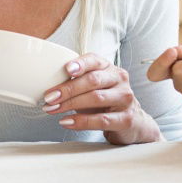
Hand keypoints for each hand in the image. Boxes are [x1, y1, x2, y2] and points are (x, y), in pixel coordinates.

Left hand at [41, 53, 158, 144]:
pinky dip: (81, 122)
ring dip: (71, 104)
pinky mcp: (126, 118)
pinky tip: (67, 121)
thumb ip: (77, 82)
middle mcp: (120, 80)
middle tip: (49, 97)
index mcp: (110, 68)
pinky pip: (102, 120)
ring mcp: (125, 99)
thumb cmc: (106, 102)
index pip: (95, 60)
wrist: (133, 121)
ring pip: (96, 98)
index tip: (66, 69)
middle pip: (93, 80)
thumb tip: (48, 84)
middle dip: (68, 88)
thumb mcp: (94, 87)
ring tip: (53, 109)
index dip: (80, 63)